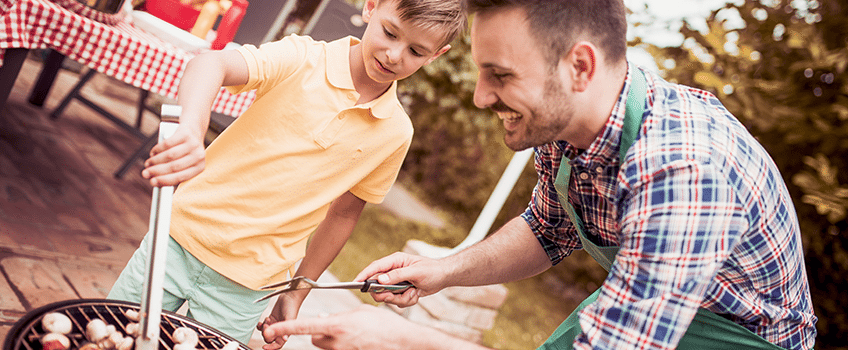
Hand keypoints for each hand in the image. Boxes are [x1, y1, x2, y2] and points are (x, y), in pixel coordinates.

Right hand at [142, 125, 204, 186]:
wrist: (194, 128)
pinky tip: (153, 153)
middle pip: (174, 167)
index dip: (165, 180)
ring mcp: (193, 144)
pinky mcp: (186, 134)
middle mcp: (199, 156)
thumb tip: (157, 183)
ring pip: (169, 156)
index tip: (152, 182)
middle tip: (145, 173)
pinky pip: (167, 144)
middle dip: (157, 171)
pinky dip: (157, 149)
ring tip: (148, 163)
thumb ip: (173, 173)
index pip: (181, 177)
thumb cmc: (186, 150)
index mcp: (199, 167)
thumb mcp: (184, 162)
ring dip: (155, 161)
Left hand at [257, 290, 307, 349]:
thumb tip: (284, 339)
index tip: (264, 347)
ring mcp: (275, 325)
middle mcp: (280, 330)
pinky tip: (262, 321)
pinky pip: (263, 326)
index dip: (271, 347)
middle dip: (266, 334)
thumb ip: (286, 329)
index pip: (278, 344)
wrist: (289, 296)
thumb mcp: (289, 318)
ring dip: (263, 329)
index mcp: (286, 332)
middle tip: (267, 325)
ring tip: (266, 320)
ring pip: (265, 333)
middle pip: (270, 339)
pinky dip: (260, 325)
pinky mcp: (271, 319)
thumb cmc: (292, 306)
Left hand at [262, 305, 445, 349]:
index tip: (270, 331)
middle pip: (314, 338)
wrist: (402, 342)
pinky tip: (357, 340)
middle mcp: (337, 342)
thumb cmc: (384, 325)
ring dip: (331, 340)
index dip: (284, 329)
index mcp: (338, 326)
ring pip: (325, 346)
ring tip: (353, 333)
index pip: (303, 327)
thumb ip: (337, 316)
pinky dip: (341, 345)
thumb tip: (320, 321)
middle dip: (320, 332)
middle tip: (338, 325)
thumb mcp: (360, 312)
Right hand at [354, 252, 445, 306]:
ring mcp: (396, 282)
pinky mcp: (401, 291)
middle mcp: (393, 272)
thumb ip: (397, 275)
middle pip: (378, 286)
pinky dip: (407, 300)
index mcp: (395, 261)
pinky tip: (416, 294)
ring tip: (414, 292)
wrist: (443, 277)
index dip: (364, 275)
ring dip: (401, 298)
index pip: (375, 267)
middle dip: (387, 294)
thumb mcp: (415, 272)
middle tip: (396, 294)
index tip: (355, 283)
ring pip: (388, 296)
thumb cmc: (432, 270)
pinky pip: (397, 301)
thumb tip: (380, 279)